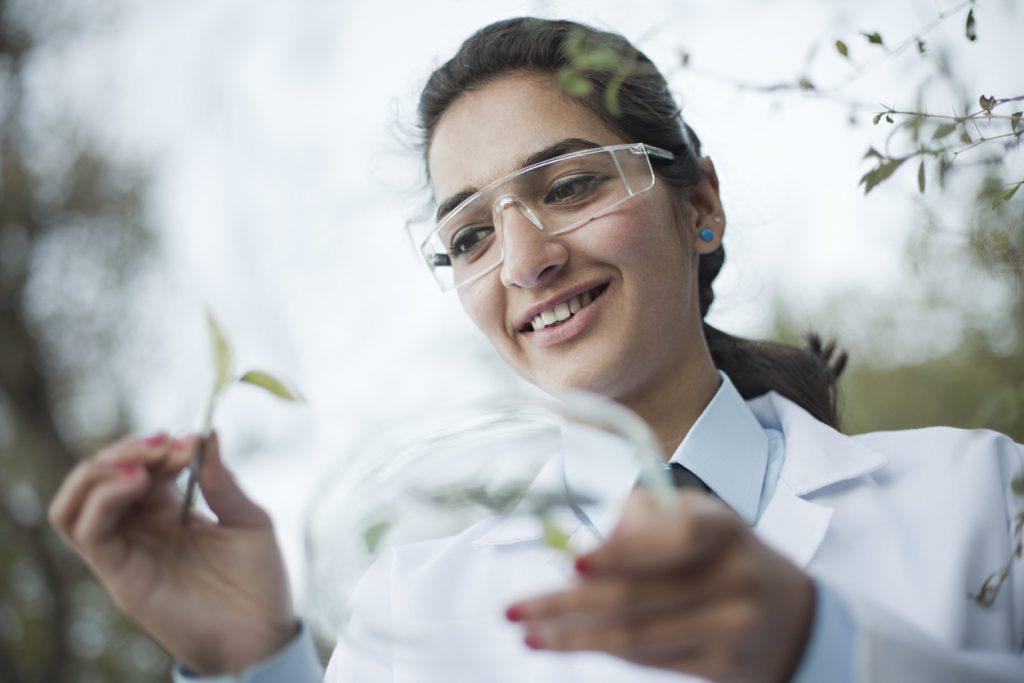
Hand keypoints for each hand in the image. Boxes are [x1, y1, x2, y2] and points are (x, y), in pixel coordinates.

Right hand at [48, 432, 296, 674]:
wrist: (261, 635)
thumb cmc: (258, 582)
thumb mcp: (248, 521)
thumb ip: (222, 481)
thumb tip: (206, 433)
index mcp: (168, 512)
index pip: (140, 466)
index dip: (158, 446)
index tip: (189, 441)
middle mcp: (139, 530)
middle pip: (100, 478)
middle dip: (127, 450)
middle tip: (164, 443)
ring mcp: (126, 552)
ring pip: (76, 502)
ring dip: (102, 469)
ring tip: (142, 463)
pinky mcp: (119, 575)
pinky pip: (87, 531)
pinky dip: (103, 498)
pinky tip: (137, 482)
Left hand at [507, 490, 813, 682]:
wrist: (789, 613)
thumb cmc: (720, 552)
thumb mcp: (692, 517)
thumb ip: (639, 522)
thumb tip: (584, 555)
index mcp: (722, 528)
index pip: (674, 538)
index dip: (622, 553)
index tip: (572, 564)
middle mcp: (735, 577)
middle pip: (639, 599)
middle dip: (566, 606)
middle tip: (517, 609)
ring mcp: (733, 627)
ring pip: (637, 638)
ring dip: (573, 638)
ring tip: (529, 631)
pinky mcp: (724, 666)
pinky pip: (649, 660)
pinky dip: (604, 650)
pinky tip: (568, 641)